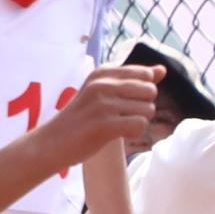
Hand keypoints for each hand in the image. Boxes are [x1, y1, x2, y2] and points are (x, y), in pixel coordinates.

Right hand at [35, 62, 169, 172]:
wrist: (52, 143)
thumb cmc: (81, 118)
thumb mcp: (103, 92)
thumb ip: (134, 80)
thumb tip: (163, 70)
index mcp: (102, 72)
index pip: (144, 74)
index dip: (141, 93)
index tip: (122, 103)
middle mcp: (102, 84)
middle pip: (150, 91)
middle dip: (143, 107)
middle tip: (121, 117)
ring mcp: (103, 104)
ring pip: (148, 110)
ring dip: (137, 122)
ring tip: (116, 126)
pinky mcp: (104, 124)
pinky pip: (140, 125)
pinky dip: (135, 133)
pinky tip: (119, 135)